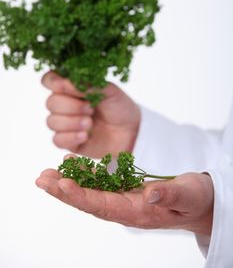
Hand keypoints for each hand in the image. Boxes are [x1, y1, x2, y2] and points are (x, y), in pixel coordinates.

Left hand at [36, 167, 213, 235]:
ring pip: (90, 192)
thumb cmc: (196, 199)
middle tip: (42, 179)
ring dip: (68, 182)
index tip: (62, 185)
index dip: (81, 197)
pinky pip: (100, 183)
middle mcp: (126, 207)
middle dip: (64, 191)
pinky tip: (71, 164)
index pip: (104, 206)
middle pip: (89, 201)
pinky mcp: (125, 189)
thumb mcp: (189, 195)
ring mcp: (124, 198)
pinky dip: (84, 174)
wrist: (200, 201)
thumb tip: (149, 194)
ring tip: (47, 172)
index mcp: (138, 212)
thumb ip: (170, 195)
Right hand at [42, 71, 139, 157]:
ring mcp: (65, 123)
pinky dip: (71, 137)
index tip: (64, 86)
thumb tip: (66, 81)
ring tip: (90, 123)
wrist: (132, 131)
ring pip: (51, 122)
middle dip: (70, 106)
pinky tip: (86, 136)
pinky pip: (57, 140)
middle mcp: (65, 104)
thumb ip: (89, 85)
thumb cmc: (119, 107)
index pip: (50, 80)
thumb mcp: (109, 91)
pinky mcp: (68, 142)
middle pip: (50, 103)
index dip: (53, 82)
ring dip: (71, 122)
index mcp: (72, 87)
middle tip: (90, 108)